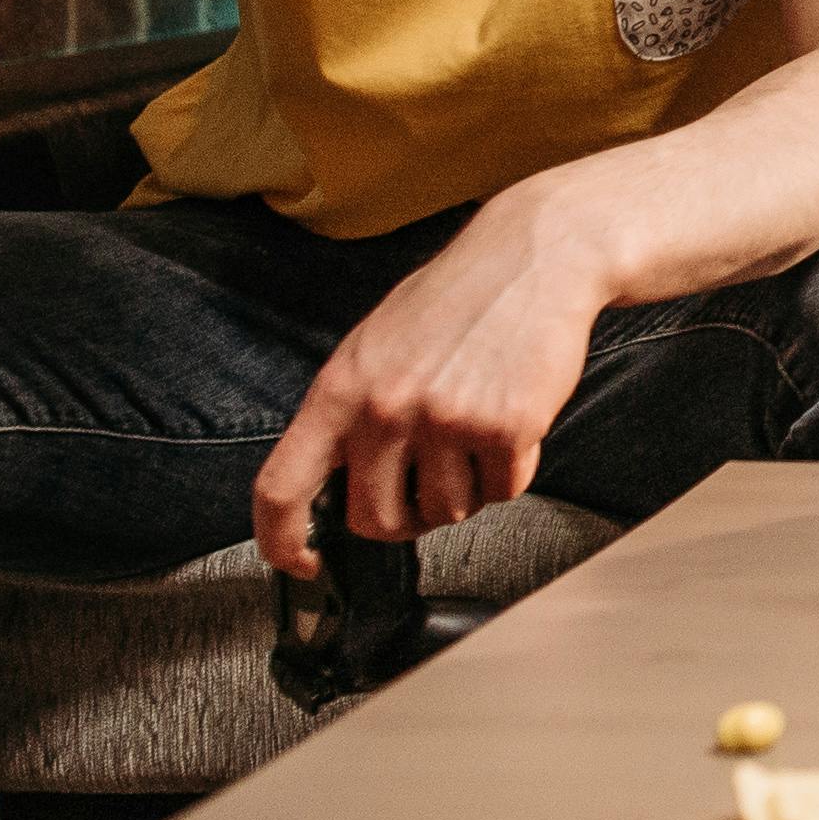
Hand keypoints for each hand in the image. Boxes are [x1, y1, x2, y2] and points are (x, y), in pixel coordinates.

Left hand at [249, 190, 611, 570]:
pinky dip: (509, 473)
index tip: (306, 562)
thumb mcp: (375, 346)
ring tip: (475, 434)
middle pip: (375, 520)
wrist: (537, 256)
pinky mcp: (507, 427)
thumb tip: (333, 489)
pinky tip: (511, 426)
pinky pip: (502, 493)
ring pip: (445, 512)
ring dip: (464, 489)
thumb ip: (349, 414)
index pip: (281, 487)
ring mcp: (448, 420)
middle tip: (427, 484)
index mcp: (341, 389)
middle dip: (403, 516)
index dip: (283, 541)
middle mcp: (387, 408)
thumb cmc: (456, 300)